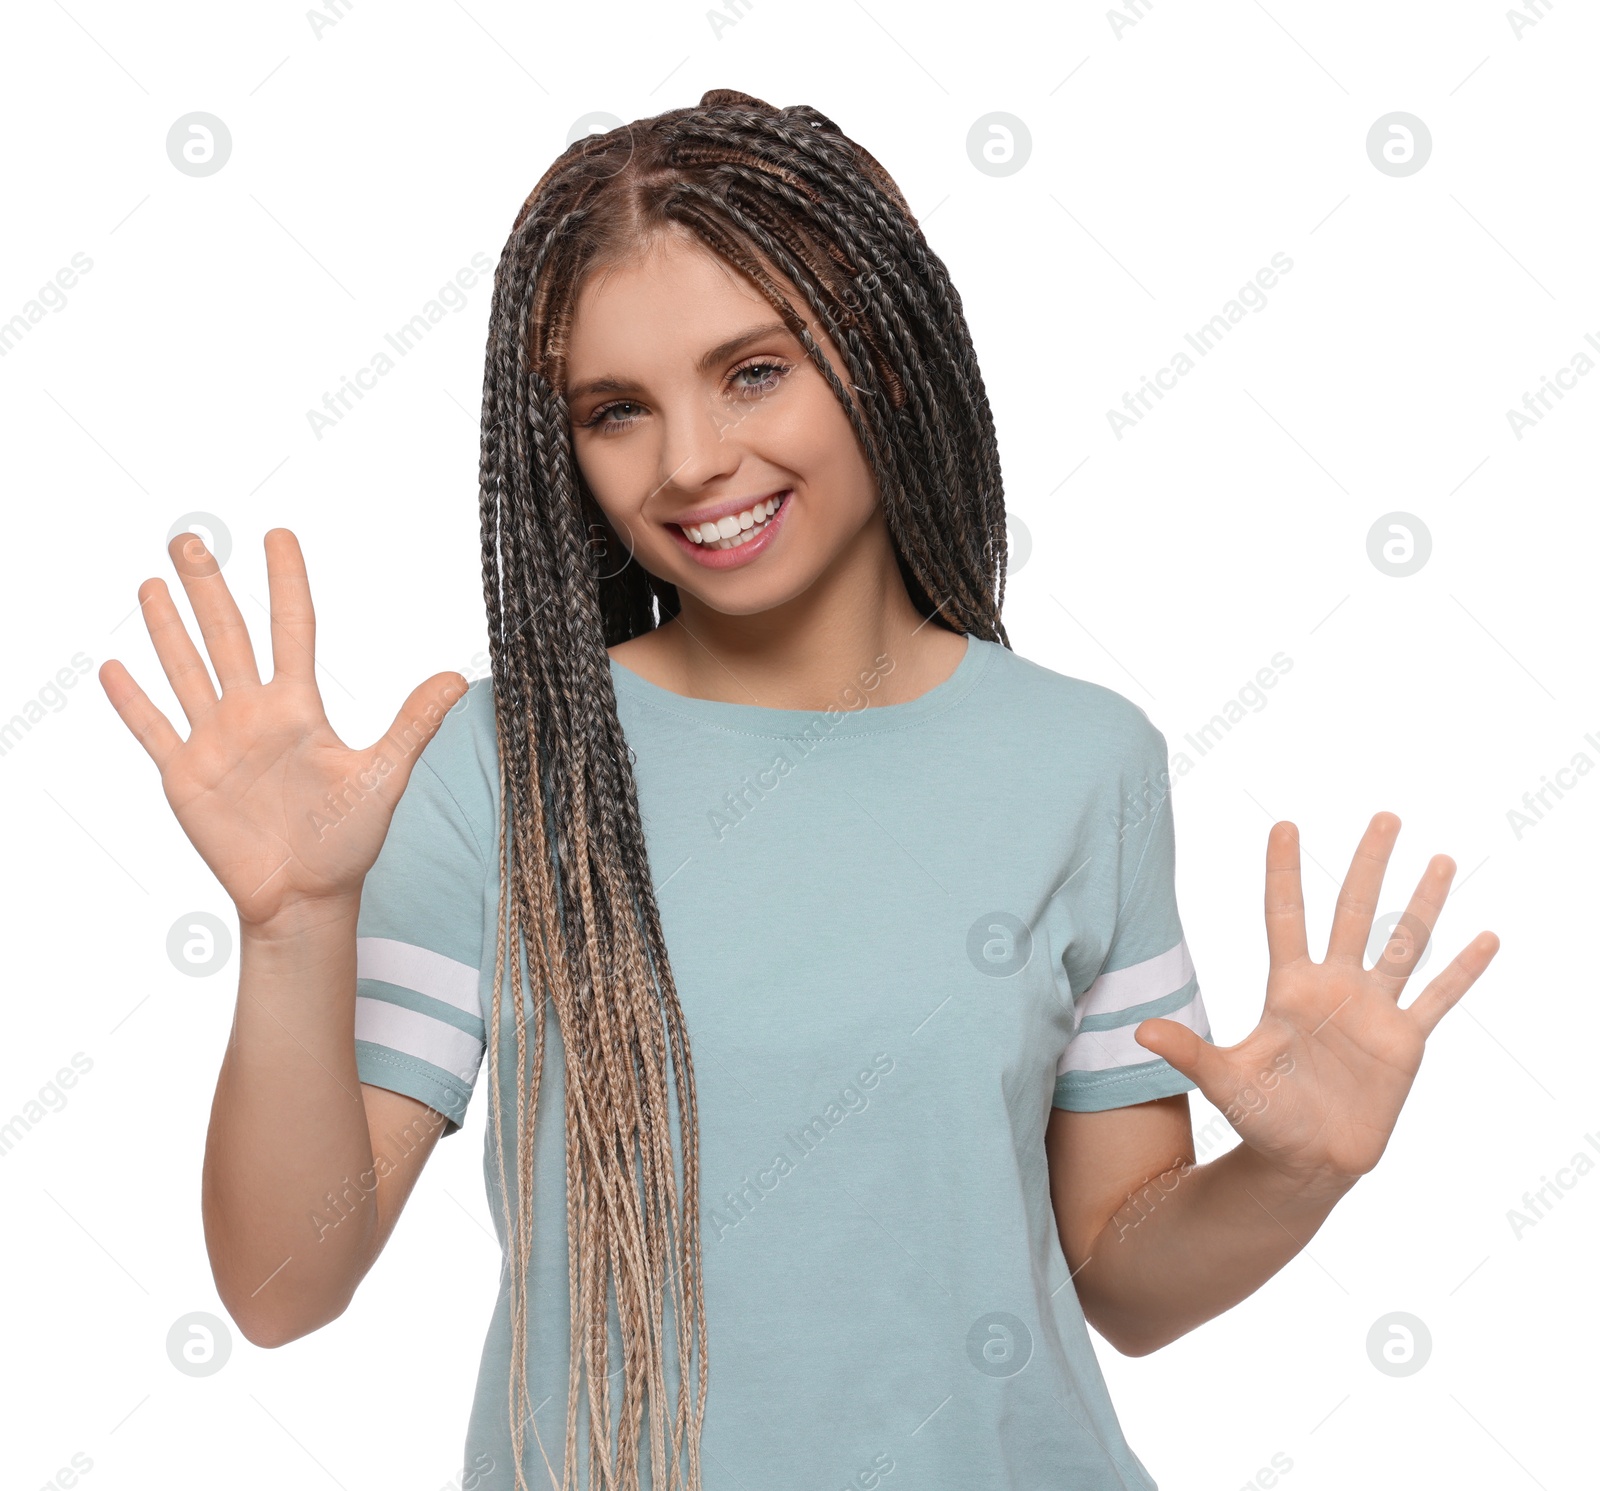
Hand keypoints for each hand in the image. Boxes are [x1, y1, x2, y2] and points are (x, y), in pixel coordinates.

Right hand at [100, 528, 467, 929]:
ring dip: (168, 629)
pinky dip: (134, 701)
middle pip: (227, 635)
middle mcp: (254, 715)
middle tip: (191, 537)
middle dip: (209, 587)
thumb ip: (414, 724)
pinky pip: (153, 730)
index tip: (279, 535)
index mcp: (299, 708)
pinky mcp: (186, 776)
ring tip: (154, 584)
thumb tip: (457, 678)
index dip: (285, 581)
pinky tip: (116, 668)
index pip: (291, 628)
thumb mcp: (384, 775)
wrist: (305, 897)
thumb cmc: (347, 841)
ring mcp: (217, 742)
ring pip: (187, 671)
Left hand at [1132, 812, 1498, 1196]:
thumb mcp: (1225, 1082)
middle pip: (1354, 912)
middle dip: (1369, 864)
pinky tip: (1485, 938)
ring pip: (1403, 945)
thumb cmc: (1261, 1118)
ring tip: (1442, 859)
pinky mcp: (1403, 1043)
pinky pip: (1438, 999)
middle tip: (1385, 816)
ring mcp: (1372, 1011)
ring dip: (1423, 904)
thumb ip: (1190, 1053)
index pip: (1286, 915)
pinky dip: (1462, 971)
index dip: (1285, 871)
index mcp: (1289, 988)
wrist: (1305, 1162)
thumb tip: (1140, 1033)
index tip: (1285, 824)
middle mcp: (1334, 987)